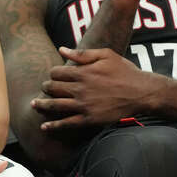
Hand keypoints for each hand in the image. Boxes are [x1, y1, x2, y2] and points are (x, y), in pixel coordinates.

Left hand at [32, 47, 160, 129]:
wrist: (142, 92)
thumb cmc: (124, 71)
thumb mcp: (105, 55)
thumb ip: (82, 54)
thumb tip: (62, 49)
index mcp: (82, 72)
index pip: (56, 73)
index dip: (52, 74)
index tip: (55, 76)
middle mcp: (80, 89)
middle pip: (52, 88)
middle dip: (46, 87)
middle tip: (45, 88)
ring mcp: (83, 105)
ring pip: (54, 105)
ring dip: (42, 105)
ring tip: (34, 104)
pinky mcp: (89, 119)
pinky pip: (67, 124)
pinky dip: (53, 126)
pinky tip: (44, 127)